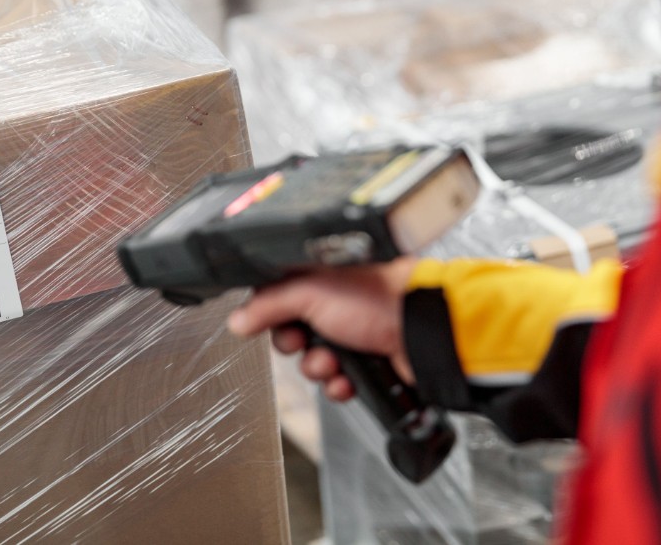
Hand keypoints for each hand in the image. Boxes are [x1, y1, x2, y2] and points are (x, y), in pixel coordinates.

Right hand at [228, 258, 418, 401]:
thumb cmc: (379, 297)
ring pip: (314, 361)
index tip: (269, 323)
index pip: (277, 296)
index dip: (269, 314)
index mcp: (320, 275)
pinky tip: (347, 380)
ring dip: (318, 368)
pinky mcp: (366, 361)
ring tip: (334, 363)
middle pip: (292, 332)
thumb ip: (269, 303)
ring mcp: (352, 332)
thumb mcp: (311, 292)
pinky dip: (339, 385)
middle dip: (296, 345)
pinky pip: (336, 382)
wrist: (422, 332)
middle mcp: (335, 302)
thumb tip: (238, 319)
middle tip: (304, 341)